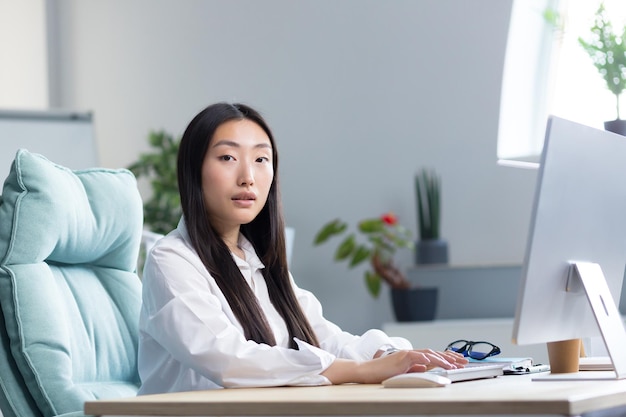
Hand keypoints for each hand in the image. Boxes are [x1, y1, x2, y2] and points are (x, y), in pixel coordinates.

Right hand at [321, 349, 467, 384]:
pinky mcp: (401, 357)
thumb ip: (414, 368)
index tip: (459, 361)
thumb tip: (426, 368)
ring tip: (453, 364)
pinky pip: (416, 356)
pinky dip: (426, 358)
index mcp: (413, 357)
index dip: (447, 358)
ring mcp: (407, 354)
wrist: (368, 371)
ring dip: (442, 359)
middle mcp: (411, 353)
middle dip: (450, 357)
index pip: (433, 356)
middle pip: (434, 353)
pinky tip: (434, 361)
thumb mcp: (403, 371)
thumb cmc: (383, 373)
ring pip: (429, 354)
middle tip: (464, 361)